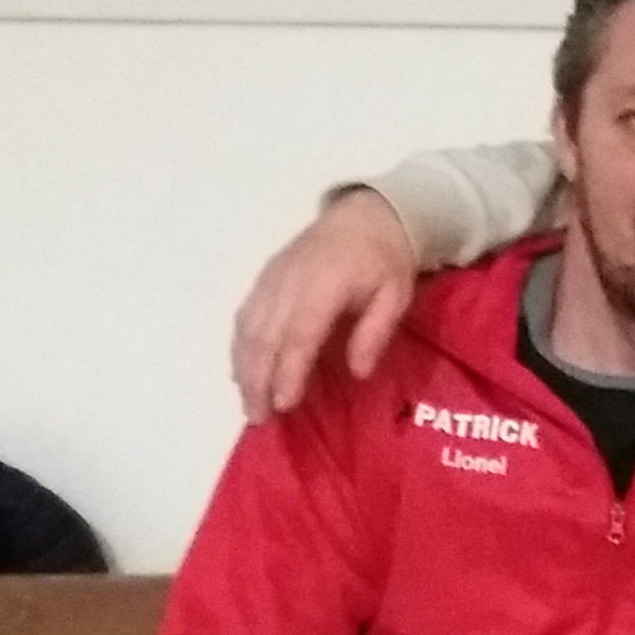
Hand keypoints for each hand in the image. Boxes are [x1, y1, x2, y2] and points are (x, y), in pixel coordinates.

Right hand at [233, 188, 423, 422]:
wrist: (364, 215)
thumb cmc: (385, 260)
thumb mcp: (396, 295)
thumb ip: (375, 332)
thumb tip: (357, 373)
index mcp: (323, 284)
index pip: (299, 334)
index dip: (288, 371)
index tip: (283, 404)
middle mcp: (288, 282)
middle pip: (264, 336)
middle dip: (258, 380)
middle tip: (260, 418)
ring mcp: (271, 279)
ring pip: (247, 328)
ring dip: (244, 369)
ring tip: (249, 405)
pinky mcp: (263, 279)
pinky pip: (244, 316)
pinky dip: (239, 347)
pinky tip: (242, 372)